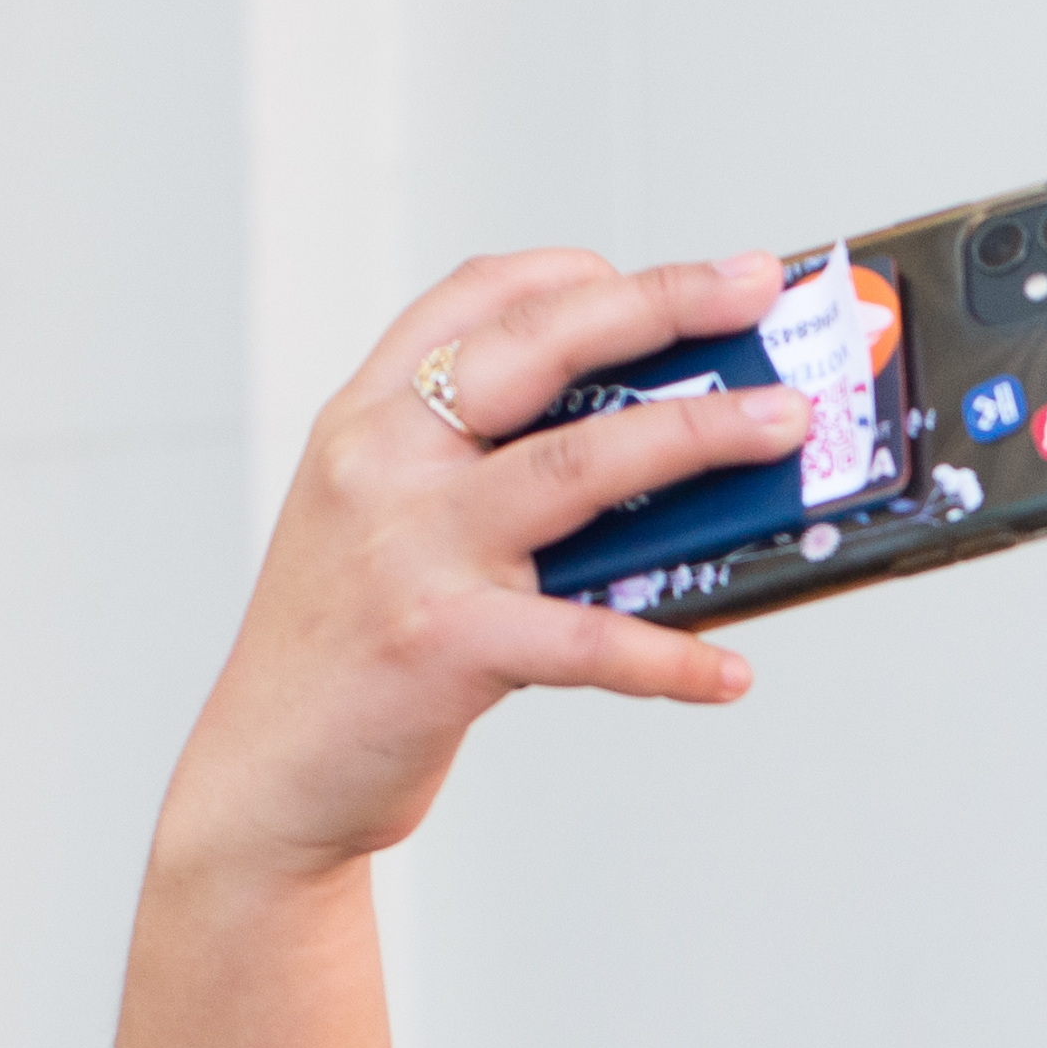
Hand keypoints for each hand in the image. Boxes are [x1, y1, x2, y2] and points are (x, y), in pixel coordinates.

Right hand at [152, 247, 806, 892]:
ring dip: (697, 436)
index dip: (577, 272)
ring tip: (781, 427)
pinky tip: (729, 671)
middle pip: (538, 349)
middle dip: (660, 304)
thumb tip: (651, 466)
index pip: (473, 301)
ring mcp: (410, 548)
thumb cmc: (348, 653)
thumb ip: (482, 480)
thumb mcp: (387, 528)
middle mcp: (381, 462)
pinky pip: (584, 639)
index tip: (667, 275)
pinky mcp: (441, 644)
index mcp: (367, 420)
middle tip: (754, 290)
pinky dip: (669, 657)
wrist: (266, 775)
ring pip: (578, 465)